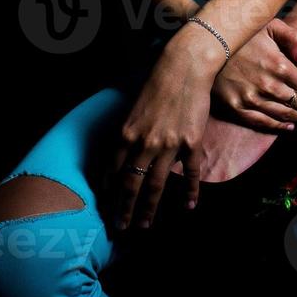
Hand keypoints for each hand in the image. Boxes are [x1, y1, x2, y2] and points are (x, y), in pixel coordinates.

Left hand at [100, 48, 212, 229]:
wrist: (184, 68)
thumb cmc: (157, 84)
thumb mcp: (133, 109)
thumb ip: (128, 135)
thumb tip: (123, 157)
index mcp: (126, 133)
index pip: (113, 170)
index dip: (108, 191)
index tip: (105, 207)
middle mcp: (145, 143)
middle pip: (131, 184)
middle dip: (124, 208)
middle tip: (120, 228)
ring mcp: (169, 145)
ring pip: (156, 185)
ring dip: (149, 208)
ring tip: (144, 225)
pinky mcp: (191, 143)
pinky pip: (190, 173)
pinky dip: (190, 192)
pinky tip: (188, 207)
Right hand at [211, 17, 296, 130]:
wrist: (206, 45)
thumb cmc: (240, 34)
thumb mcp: (267, 24)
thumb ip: (292, 37)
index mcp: (277, 64)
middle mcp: (267, 85)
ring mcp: (251, 99)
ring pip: (284, 115)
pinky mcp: (237, 108)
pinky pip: (263, 122)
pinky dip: (280, 126)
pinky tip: (290, 125)